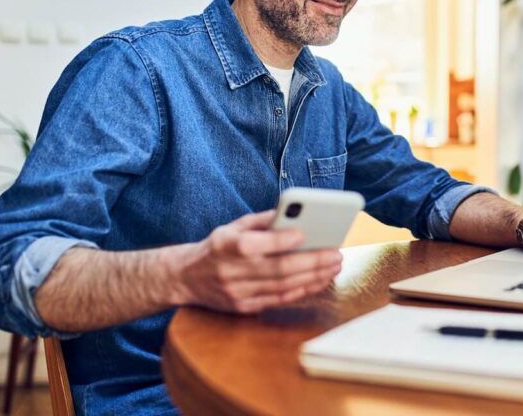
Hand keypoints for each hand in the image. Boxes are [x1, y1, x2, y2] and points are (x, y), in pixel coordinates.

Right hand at [176, 210, 341, 313]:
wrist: (186, 278)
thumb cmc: (217, 246)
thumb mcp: (233, 226)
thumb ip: (262, 221)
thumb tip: (294, 214)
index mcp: (228, 246)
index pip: (260, 245)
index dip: (284, 241)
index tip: (307, 234)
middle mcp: (232, 272)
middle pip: (279, 269)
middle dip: (312, 262)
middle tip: (336, 254)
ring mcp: (238, 293)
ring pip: (283, 287)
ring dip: (314, 277)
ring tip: (334, 266)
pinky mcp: (243, 308)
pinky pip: (279, 300)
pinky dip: (302, 290)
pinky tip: (319, 280)